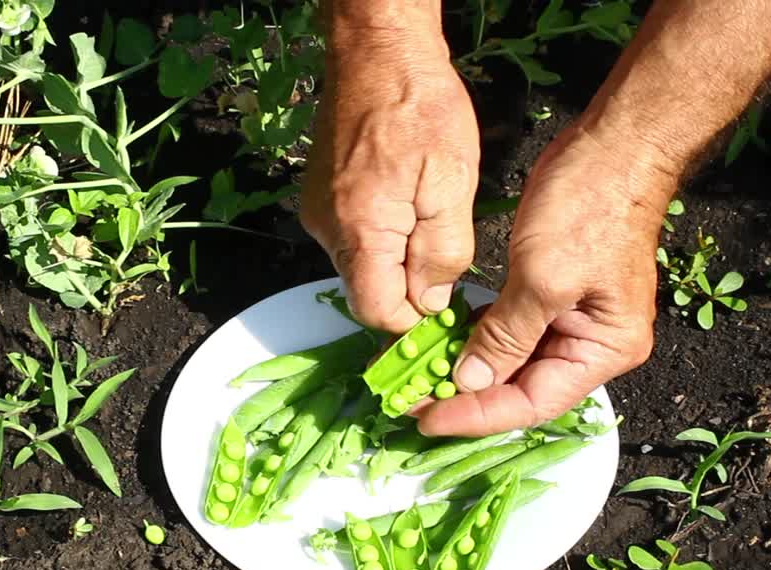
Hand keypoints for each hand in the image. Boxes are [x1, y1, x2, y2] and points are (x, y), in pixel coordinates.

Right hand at [300, 29, 479, 331]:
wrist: (377, 51)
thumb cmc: (420, 106)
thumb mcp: (452, 183)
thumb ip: (443, 252)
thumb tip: (430, 302)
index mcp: (359, 230)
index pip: (377, 312)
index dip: (414, 317)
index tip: (446, 302)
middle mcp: (327, 229)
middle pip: (368, 290)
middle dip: (408, 284)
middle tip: (445, 248)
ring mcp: (318, 213)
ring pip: (362, 264)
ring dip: (398, 255)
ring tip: (427, 210)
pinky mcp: (319, 197)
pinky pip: (353, 237)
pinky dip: (382, 233)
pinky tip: (406, 197)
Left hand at [416, 126, 677, 436]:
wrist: (616, 145)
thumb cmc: (589, 207)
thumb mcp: (542, 278)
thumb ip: (506, 336)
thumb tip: (469, 382)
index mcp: (605, 350)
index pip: (533, 403)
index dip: (478, 416)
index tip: (427, 418)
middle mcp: (594, 346)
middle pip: (524, 390)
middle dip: (470, 399)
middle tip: (414, 403)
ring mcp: (575, 321)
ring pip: (515, 364)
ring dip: (470, 372)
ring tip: (421, 380)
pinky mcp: (554, 296)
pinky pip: (514, 332)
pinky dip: (480, 340)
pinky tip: (444, 344)